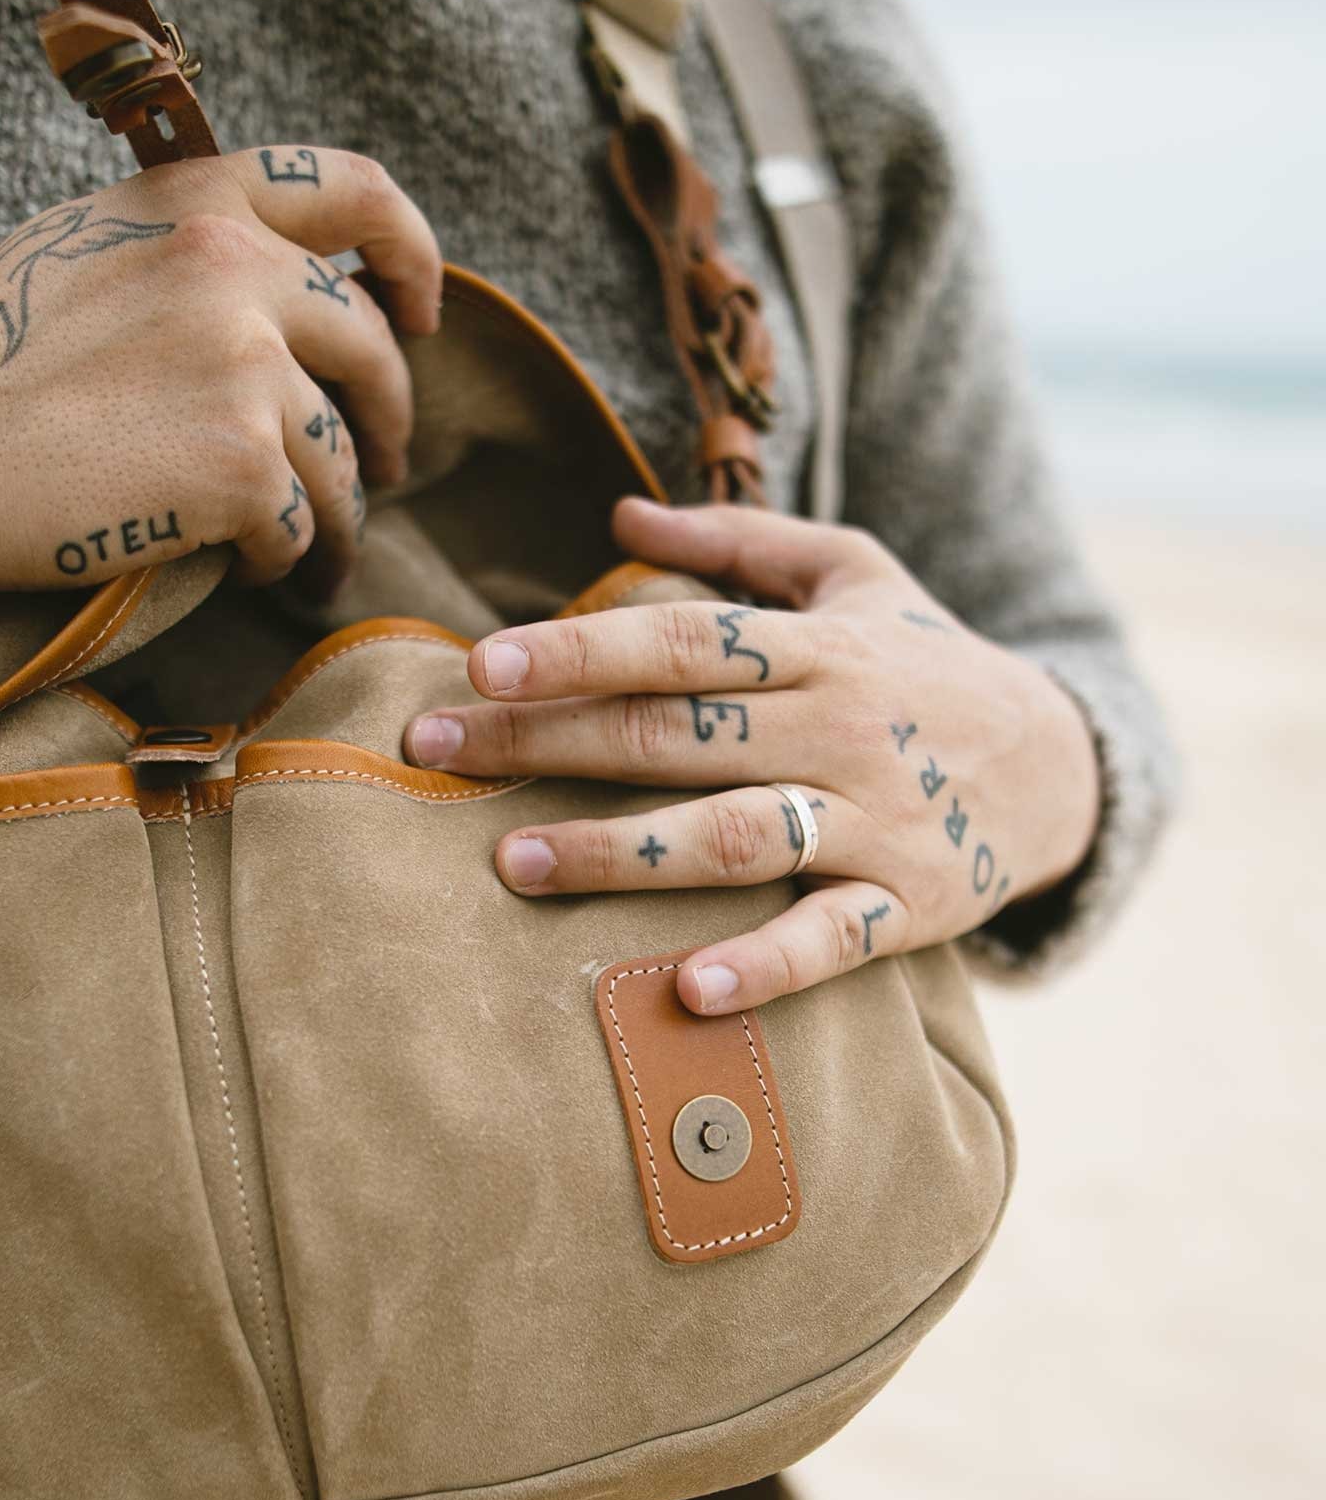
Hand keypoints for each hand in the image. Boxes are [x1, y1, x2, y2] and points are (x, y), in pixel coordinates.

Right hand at [0, 146, 441, 695]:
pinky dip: (282, 560)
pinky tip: (249, 572)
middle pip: (370, 349)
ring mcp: (243, 365)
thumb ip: (190, 244)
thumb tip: (283, 281)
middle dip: (388, 419)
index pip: (358, 190)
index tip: (418, 315)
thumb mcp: (87, 247)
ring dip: (334, 516)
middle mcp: (232, 266)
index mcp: (198, 202)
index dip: (413, 254)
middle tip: (381, 467)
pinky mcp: (240, 465)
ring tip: (315, 555)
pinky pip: (297, 527)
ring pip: (338, 457)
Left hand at [403, 498, 1100, 1014]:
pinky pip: (833, 940)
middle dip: (545, 741)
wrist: (1069, 763)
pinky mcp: (911, 905)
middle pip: (675, 733)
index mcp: (818, 647)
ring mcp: (878, 821)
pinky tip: (684, 990)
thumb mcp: (857, 574)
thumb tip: (618, 508)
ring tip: (512, 861)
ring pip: (735, 835)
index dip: (581, 650)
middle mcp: (841, 728)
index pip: (683, 642)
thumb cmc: (928, 661)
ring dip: (620, 852)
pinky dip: (764, 966)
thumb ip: (738, 543)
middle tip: (430, 752)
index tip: (479, 662)